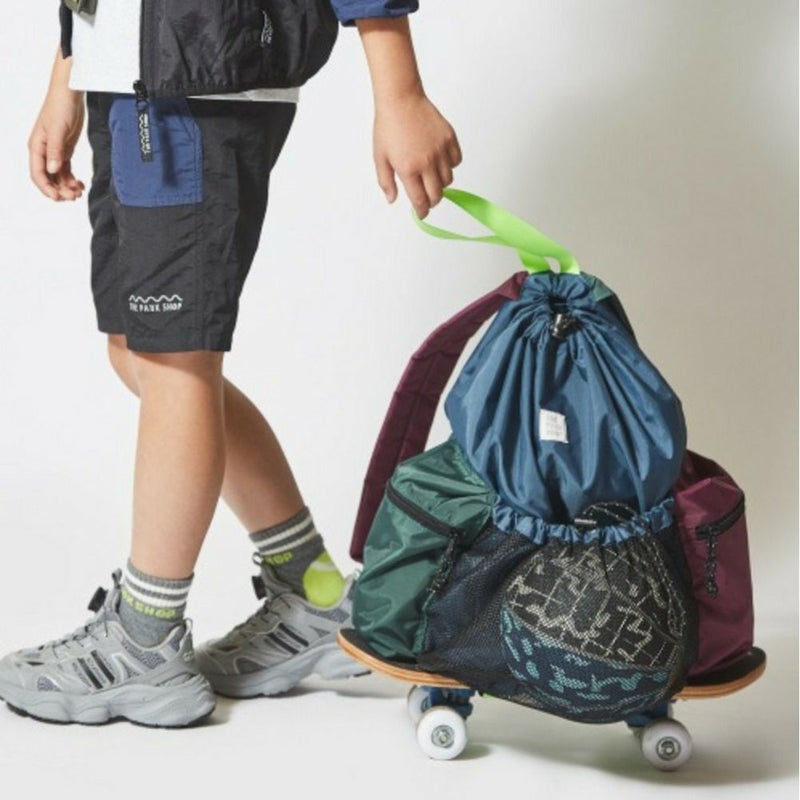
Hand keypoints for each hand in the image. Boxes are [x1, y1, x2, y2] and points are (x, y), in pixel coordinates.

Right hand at [29, 70, 84, 201]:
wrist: (69, 94)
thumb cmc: (60, 107)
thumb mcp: (58, 129)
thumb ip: (56, 150)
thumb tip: (53, 170)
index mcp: (37, 147)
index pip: (37, 174)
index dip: (46, 188)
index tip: (57, 197)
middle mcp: (43, 152)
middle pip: (48, 178)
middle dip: (59, 190)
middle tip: (74, 196)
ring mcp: (54, 152)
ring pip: (58, 176)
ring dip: (67, 187)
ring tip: (79, 192)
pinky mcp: (64, 150)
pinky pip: (66, 170)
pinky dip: (72, 179)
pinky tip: (80, 185)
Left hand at [373, 89, 461, 218]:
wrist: (401, 100)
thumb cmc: (388, 127)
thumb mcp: (380, 157)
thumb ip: (386, 182)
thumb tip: (393, 200)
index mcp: (408, 169)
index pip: (420, 200)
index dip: (422, 211)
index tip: (421, 213)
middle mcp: (427, 162)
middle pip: (437, 194)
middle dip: (432, 201)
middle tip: (427, 199)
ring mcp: (440, 150)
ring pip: (448, 180)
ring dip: (441, 184)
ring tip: (431, 177)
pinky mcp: (449, 139)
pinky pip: (456, 161)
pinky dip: (451, 166)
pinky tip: (440, 163)